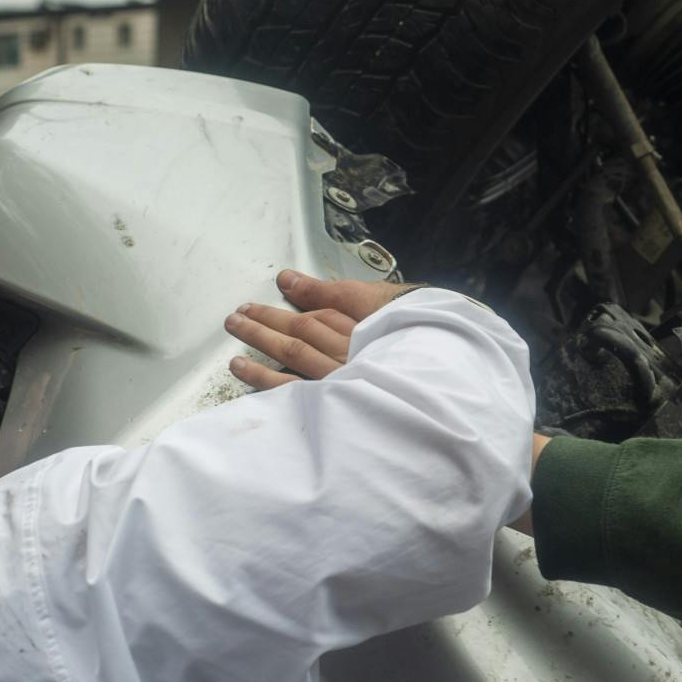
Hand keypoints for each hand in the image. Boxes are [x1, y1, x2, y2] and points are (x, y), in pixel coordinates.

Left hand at [225, 270, 416, 389]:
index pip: (318, 318)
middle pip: (300, 334)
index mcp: (364, 332)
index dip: (288, 309)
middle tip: (238, 317)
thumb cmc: (419, 345)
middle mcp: (350, 355)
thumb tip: (287, 278)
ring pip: (293, 357)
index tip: (265, 303)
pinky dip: (266, 381)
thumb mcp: (378, 310)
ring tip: (237, 338)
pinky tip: (245, 370)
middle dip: (266, 324)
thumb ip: (331, 294)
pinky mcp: (337, 403)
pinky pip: (294, 391)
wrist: (444, 382)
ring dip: (261, 344)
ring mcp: (343, 381)